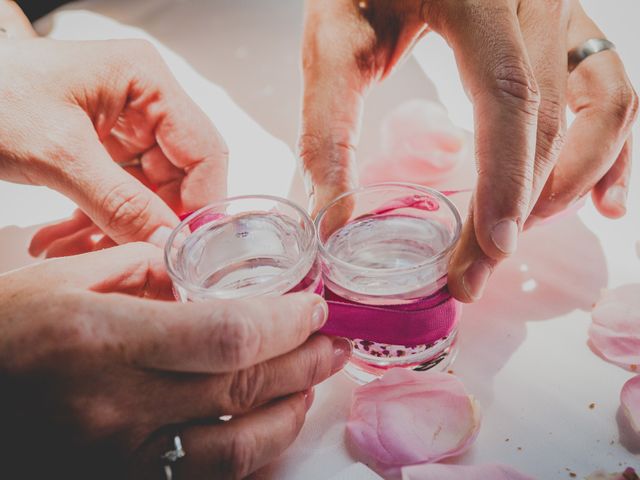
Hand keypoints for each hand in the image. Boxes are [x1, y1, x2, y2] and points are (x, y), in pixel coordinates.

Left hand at [0, 35, 227, 256]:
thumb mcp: (59, 153)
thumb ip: (120, 202)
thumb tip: (167, 242)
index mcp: (147, 82)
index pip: (203, 152)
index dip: (201, 203)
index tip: (186, 247)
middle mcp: (145, 104)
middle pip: (178, 178)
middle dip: (152, 223)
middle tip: (134, 259)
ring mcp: (126, 128)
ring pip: (146, 194)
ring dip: (115, 229)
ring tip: (75, 253)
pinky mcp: (104, 150)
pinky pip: (118, 195)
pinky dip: (94, 221)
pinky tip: (63, 241)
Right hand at [0, 243, 349, 478]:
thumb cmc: (0, 334)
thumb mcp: (57, 280)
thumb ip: (135, 265)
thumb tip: (194, 268)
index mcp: (102, 339)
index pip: (225, 335)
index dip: (284, 322)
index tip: (313, 308)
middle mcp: (117, 405)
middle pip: (241, 387)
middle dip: (304, 363)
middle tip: (334, 344)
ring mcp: (119, 457)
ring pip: (236, 447)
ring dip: (290, 413)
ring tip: (313, 383)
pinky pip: (206, 478)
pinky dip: (252, 454)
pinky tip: (270, 428)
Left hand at [299, 0, 637, 301]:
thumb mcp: (331, 40)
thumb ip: (327, 127)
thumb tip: (331, 217)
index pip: (508, 95)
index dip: (506, 179)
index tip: (491, 246)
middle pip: (549, 117)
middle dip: (521, 205)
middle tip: (477, 268)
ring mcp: (562, 6)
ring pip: (602, 104)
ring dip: (570, 182)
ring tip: (524, 232)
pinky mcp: (566, 25)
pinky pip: (611, 87)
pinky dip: (610, 150)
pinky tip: (601, 202)